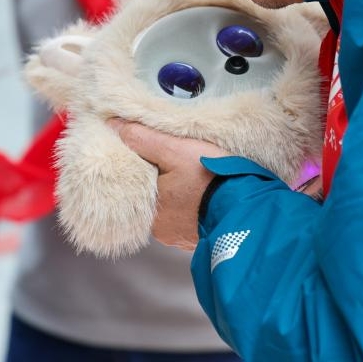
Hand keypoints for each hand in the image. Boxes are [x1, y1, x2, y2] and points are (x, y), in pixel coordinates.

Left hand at [110, 118, 228, 250]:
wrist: (250, 207)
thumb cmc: (210, 178)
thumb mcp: (174, 150)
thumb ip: (143, 139)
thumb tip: (113, 125)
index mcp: (151, 213)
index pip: (139, 186)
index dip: (147, 168)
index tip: (158, 156)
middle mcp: (163, 232)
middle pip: (157, 198)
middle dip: (166, 182)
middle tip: (180, 164)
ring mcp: (184, 237)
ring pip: (175, 208)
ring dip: (183, 195)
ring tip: (196, 176)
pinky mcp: (204, 236)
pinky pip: (193, 217)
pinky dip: (197, 204)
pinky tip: (207, 191)